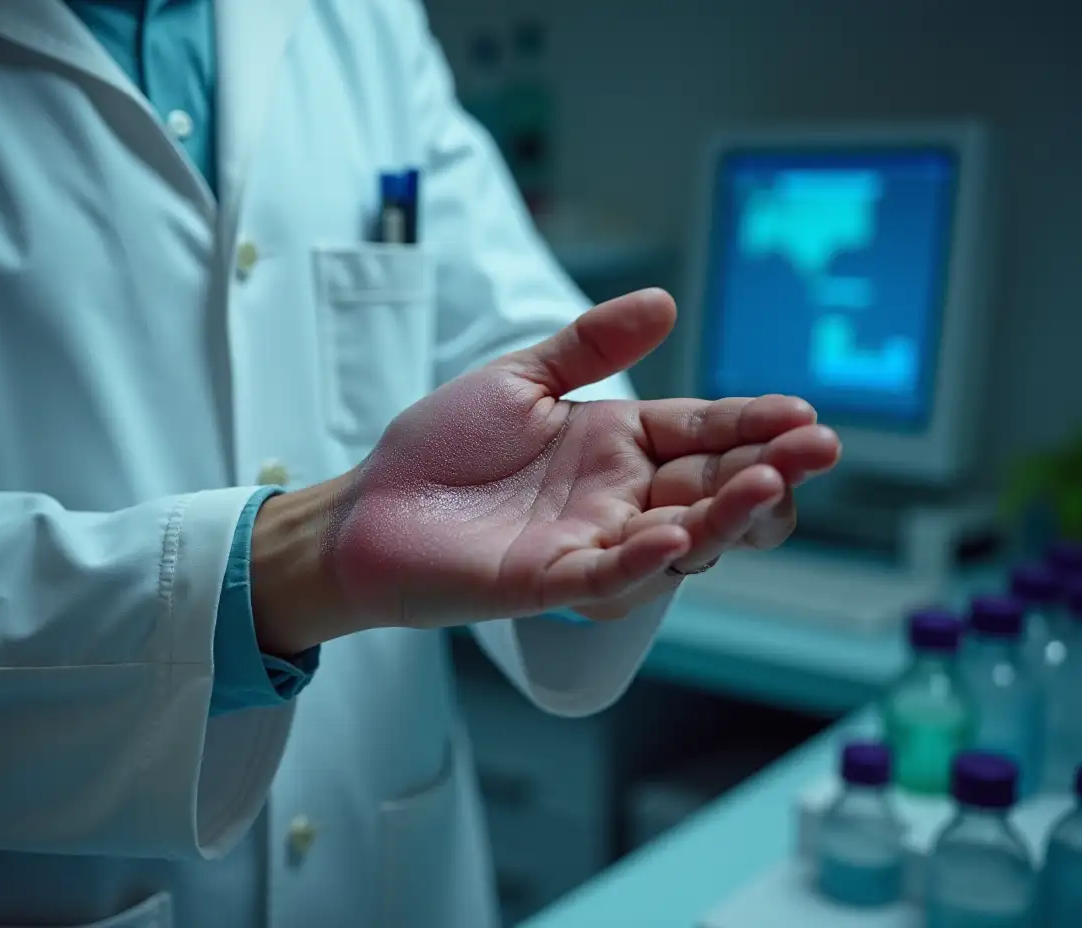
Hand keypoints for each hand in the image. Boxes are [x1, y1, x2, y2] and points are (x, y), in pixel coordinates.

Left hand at [317, 288, 839, 630]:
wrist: (369, 504)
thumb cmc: (442, 447)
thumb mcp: (520, 379)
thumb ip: (588, 345)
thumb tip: (664, 302)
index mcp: (618, 445)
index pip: (703, 432)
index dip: (753, 424)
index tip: (803, 412)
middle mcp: (617, 497)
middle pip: (710, 488)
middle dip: (766, 471)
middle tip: (814, 449)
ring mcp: (587, 542)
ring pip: (676, 538)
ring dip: (724, 515)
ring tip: (767, 485)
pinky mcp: (545, 581)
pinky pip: (604, 577)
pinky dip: (641, 562)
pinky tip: (674, 538)